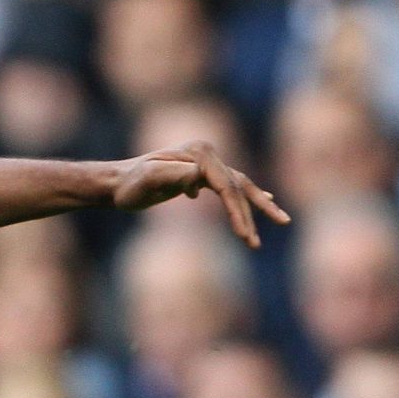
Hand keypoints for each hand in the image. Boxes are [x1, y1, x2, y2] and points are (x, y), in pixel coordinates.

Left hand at [110, 140, 289, 249]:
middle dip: (248, 216)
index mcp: (198, 153)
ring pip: (238, 186)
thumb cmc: (128, 185)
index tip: (243, 236)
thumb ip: (174, 176)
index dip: (237, 211)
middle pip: (236, 187)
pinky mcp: (201, 172)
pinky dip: (247, 195)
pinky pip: (231, 185)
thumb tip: (199, 177)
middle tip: (253, 244)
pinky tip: (268, 199)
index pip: (226, 185)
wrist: (115, 183)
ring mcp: (204, 162)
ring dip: (256, 207)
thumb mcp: (148, 181)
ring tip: (283, 220)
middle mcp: (205, 153)